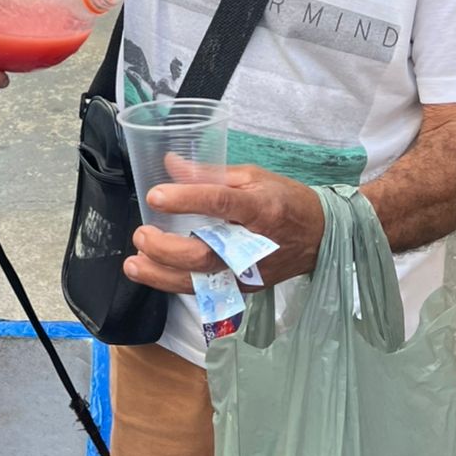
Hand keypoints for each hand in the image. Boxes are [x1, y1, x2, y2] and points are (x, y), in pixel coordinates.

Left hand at [123, 160, 325, 293]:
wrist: (321, 237)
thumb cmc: (286, 201)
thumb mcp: (254, 176)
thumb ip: (209, 174)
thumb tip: (170, 164)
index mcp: (260, 208)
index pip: (220, 204)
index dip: (186, 200)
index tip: (155, 196)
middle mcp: (254, 245)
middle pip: (206, 254)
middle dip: (167, 249)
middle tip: (141, 235)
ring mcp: (248, 272)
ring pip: (202, 282)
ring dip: (162, 276)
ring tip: (134, 263)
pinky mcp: (244, 288)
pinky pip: (206, 290)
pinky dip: (176, 285)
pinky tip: (153, 275)